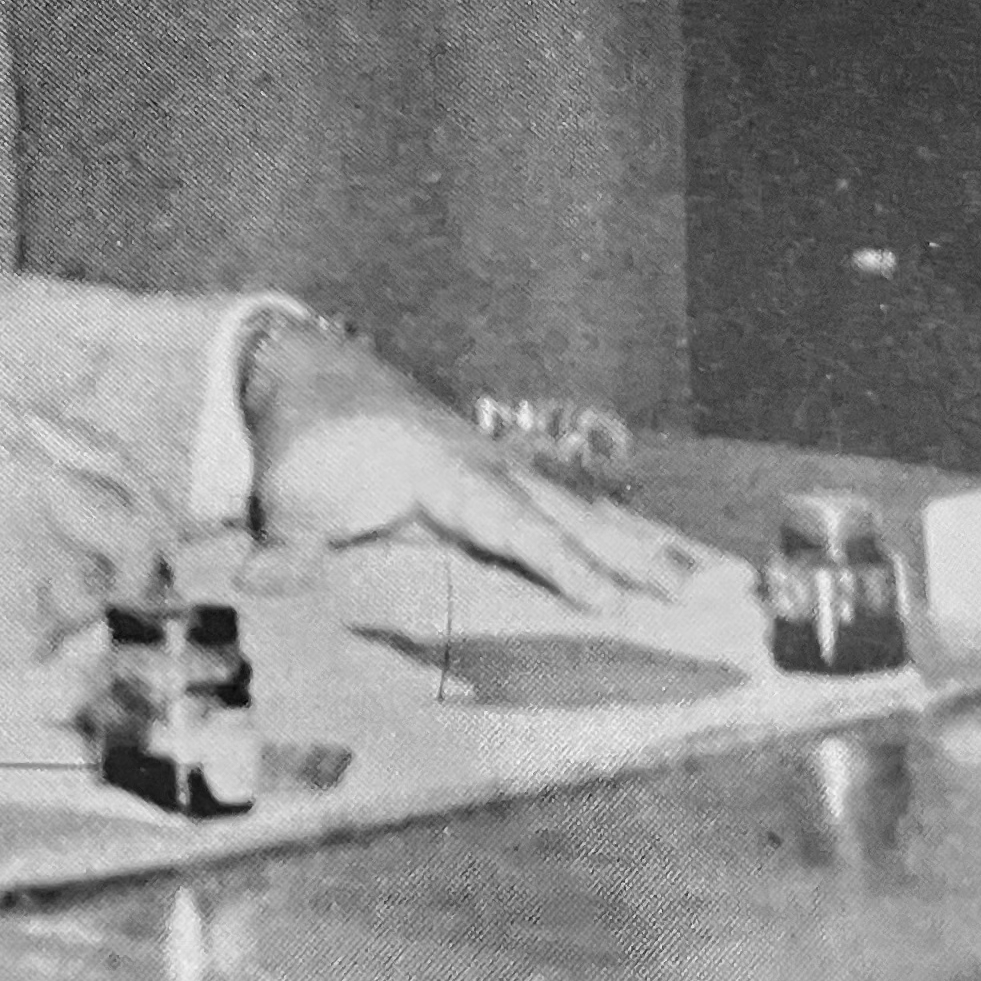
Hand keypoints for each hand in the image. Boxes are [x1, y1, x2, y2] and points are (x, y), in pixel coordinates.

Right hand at [0, 394, 158, 677]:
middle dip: (134, 555)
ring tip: (9, 589)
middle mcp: (38, 495)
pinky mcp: (12, 633)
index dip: (131, 497)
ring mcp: (32, 568)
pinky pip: (54, 638)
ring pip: (96, 593)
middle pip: (133, 535)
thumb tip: (92, 492)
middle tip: (127, 573)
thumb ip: (20, 452)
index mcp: (16, 435)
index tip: (134, 519)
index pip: (115, 467)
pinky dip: (34, 631)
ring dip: (74, 594)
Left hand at [244, 320, 690, 604]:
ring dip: (655, 545)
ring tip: (724, 577)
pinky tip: (678, 559)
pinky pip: (578, 510)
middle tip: (709, 594)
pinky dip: (629, 535)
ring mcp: (508, 470)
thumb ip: (286, 548)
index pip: (513, 524)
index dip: (562, 565)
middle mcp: (491, 467)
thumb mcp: (287, 493)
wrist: (313, 376)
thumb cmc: (305, 441)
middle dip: (640, 558)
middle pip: (574, 516)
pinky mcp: (512, 481)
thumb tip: (255, 587)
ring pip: (590, 510)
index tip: (613, 604)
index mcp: (444, 470)